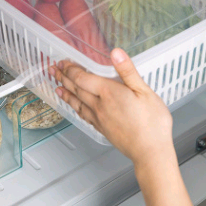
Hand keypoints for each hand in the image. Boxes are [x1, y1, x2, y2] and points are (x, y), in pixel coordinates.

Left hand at [49, 48, 172, 165]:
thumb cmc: (151, 122)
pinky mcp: (101, 128)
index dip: (71, 68)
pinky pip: (82, 115)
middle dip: (63, 77)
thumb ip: (128, 71)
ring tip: (56, 85)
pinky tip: (73, 106)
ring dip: (65, 92)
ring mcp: (99, 118)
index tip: (64, 61)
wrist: (150, 152)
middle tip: (53, 69)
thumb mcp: (144, 91)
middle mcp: (99, 105)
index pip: (82, 77)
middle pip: (75, 88)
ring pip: (76, 102)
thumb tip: (116, 53)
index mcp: (108, 92)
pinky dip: (74, 107)